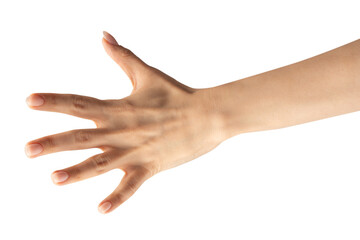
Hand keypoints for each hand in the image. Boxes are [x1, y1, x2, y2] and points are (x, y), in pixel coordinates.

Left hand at [25, 32, 224, 213]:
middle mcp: (122, 130)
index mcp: (118, 108)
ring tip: (54, 179)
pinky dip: (117, 197)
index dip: (53, 101)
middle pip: (82, 137)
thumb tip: (104, 36)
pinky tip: (101, 210)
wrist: (207, 114)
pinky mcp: (150, 166)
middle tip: (27, 150)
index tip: (29, 101)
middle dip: (53, 143)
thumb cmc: (177, 94)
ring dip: (78, 172)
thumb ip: (122, 56)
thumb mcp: (147, 74)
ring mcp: (136, 150)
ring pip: (101, 163)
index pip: (80, 103)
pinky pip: (131, 185)